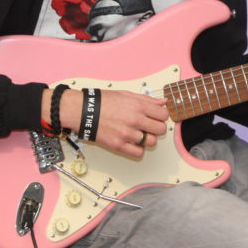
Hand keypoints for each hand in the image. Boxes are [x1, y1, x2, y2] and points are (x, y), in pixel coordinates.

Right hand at [45, 88, 168, 157]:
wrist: (83, 111)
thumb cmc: (102, 102)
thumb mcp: (126, 94)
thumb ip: (147, 99)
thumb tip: (162, 102)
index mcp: (138, 106)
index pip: (163, 115)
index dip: (161, 116)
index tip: (157, 117)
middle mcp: (134, 120)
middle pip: (160, 130)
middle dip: (157, 128)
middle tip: (150, 126)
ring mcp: (127, 134)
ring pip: (151, 142)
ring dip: (148, 139)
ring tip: (139, 133)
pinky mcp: (118, 145)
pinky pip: (138, 153)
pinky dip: (138, 149)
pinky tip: (133, 142)